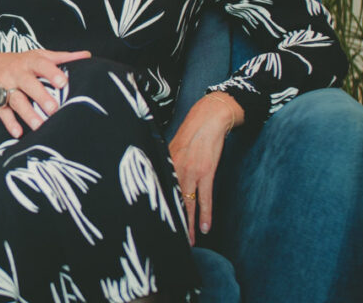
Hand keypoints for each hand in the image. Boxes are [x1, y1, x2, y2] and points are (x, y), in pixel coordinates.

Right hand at [0, 49, 91, 137]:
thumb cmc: (18, 63)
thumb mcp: (36, 56)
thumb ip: (61, 57)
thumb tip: (87, 55)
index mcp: (29, 62)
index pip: (41, 65)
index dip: (52, 72)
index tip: (63, 82)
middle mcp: (16, 73)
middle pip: (28, 84)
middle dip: (41, 96)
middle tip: (54, 109)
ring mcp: (4, 86)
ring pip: (16, 100)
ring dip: (27, 113)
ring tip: (40, 126)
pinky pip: (1, 112)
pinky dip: (9, 122)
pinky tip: (18, 133)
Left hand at [168, 91, 242, 245]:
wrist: (208, 120)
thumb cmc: (190, 133)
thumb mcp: (172, 148)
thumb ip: (167, 164)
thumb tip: (161, 177)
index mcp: (165, 164)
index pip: (160, 191)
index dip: (157, 209)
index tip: (154, 223)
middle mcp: (175, 170)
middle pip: (172, 201)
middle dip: (171, 222)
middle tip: (169, 239)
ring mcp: (191, 173)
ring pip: (188, 204)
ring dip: (188, 224)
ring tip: (189, 241)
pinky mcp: (206, 173)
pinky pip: (205, 198)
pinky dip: (205, 214)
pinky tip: (204, 228)